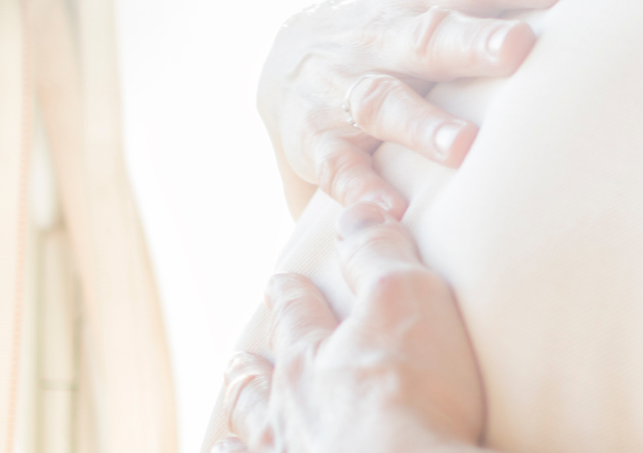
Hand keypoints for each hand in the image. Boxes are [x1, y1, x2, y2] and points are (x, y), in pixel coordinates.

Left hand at [214, 203, 487, 452]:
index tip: (281, 282)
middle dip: (255, 365)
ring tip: (231, 429)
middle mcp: (289, 410)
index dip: (293, 295)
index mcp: (313, 355)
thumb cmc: (411, 392)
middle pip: (264, 381)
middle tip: (240, 357)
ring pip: (253, 438)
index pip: (299, 314)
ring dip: (244, 425)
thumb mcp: (406, 298)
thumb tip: (355, 211)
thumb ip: (378, 254)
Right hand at [259, 0, 586, 215]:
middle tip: (520, 50)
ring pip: (382, 103)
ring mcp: (342, 84)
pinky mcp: (315, 139)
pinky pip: (332, 166)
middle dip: (473, 44)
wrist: (291, 59)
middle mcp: (380, 30)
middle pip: (429, 35)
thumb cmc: (402, 8)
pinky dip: (355, 188)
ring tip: (463, 148)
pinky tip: (385, 212)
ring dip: (419, 124)